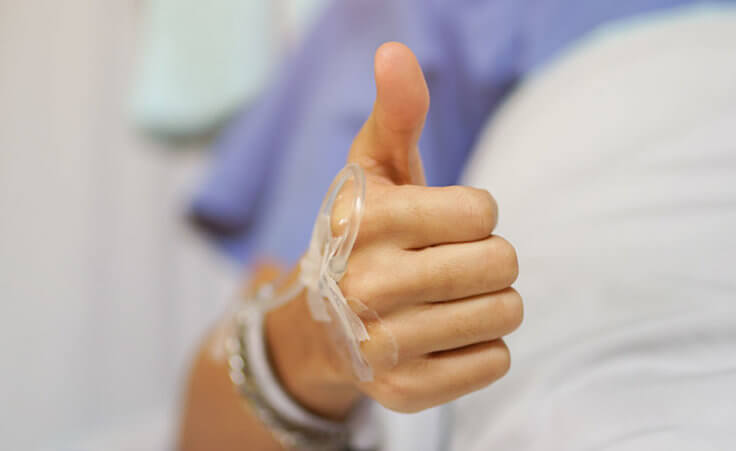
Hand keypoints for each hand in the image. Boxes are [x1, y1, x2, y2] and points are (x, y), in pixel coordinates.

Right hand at [266, 42, 521, 418]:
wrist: (322, 325)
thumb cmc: (362, 237)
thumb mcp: (373, 170)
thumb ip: (395, 112)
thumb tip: (394, 50)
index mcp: (365, 221)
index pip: (484, 211)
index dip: (473, 214)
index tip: (440, 224)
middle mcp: (367, 286)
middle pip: (501, 262)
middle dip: (490, 257)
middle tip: (451, 264)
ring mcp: (383, 345)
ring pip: (505, 313)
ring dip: (491, 301)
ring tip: (448, 299)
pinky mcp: (404, 392)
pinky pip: (493, 361)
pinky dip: (483, 345)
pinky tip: (445, 336)